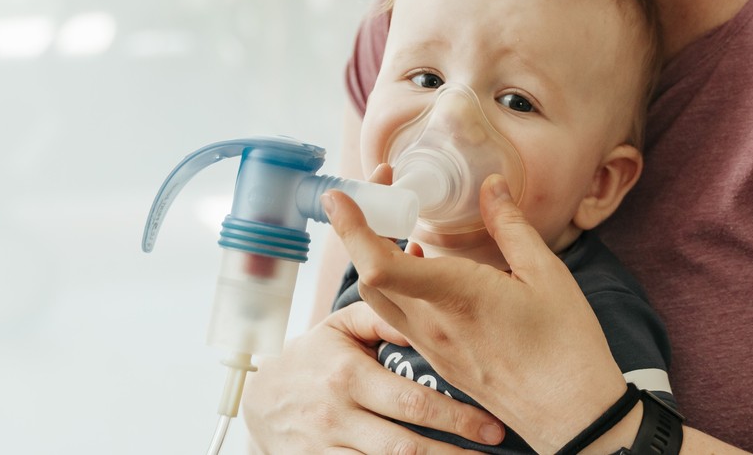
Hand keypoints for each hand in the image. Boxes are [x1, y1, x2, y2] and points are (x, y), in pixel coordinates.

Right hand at [241, 302, 507, 452]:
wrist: (259, 401)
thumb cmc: (312, 358)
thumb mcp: (339, 327)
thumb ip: (381, 316)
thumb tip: (424, 311)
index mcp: (347, 374)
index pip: (410, 402)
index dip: (455, 417)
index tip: (492, 425)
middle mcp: (336, 415)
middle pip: (405, 446)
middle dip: (455, 454)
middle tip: (493, 454)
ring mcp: (325, 448)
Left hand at [324, 176, 629, 452]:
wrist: (572, 416)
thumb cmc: (565, 347)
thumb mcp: (546, 274)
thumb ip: (511, 225)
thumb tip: (491, 185)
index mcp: (453, 296)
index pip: (377, 264)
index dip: (351, 227)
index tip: (339, 194)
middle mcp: (430, 323)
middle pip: (367, 276)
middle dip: (361, 229)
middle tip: (381, 192)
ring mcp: (431, 345)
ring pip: (378, 299)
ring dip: (374, 258)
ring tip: (396, 223)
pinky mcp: (438, 359)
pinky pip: (398, 318)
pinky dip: (395, 285)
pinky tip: (421, 265)